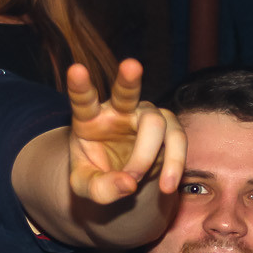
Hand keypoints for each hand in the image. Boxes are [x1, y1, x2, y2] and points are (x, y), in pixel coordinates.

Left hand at [66, 59, 182, 203]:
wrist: (123, 178)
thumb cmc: (98, 175)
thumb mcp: (86, 187)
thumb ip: (99, 188)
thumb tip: (128, 183)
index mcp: (89, 118)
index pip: (83, 100)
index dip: (80, 85)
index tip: (75, 70)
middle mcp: (118, 111)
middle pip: (125, 92)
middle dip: (128, 79)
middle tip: (130, 65)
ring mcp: (146, 116)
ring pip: (155, 123)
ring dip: (147, 155)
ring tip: (135, 180)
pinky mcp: (169, 128)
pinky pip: (177, 139)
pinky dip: (174, 163)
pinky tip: (168, 186)